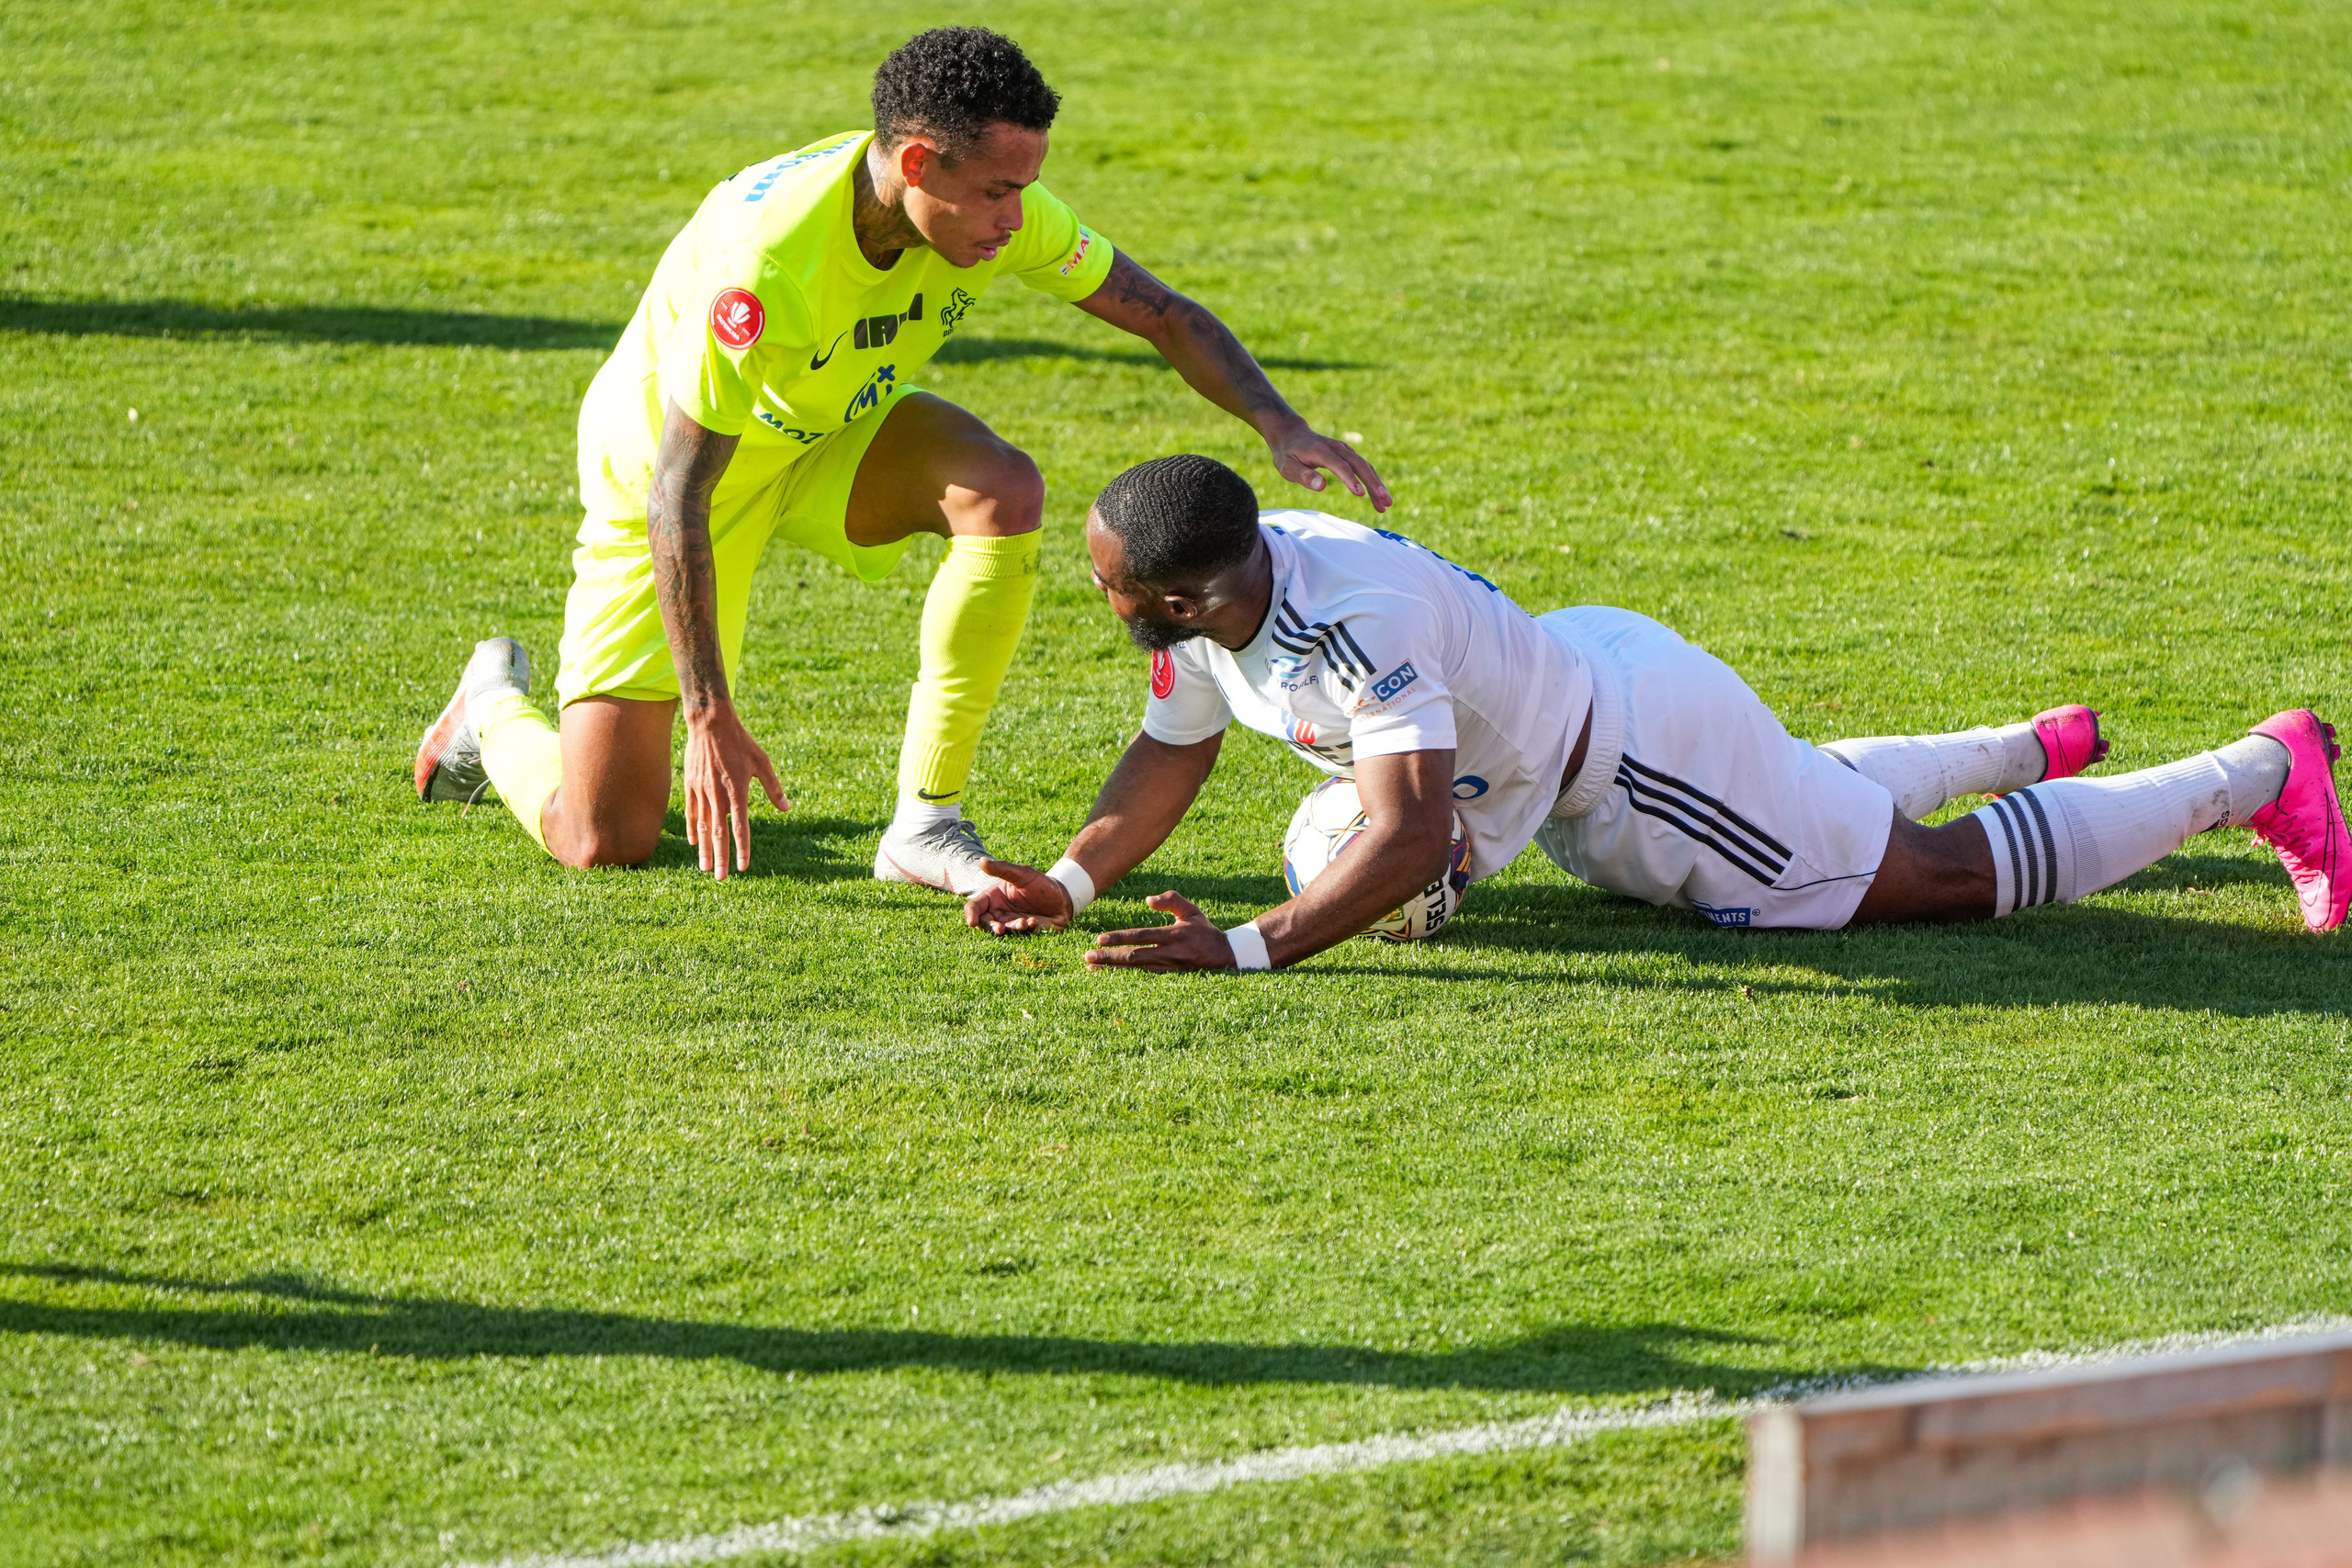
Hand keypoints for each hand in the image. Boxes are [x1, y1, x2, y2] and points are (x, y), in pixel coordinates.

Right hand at [680, 701, 787, 879]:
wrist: (710, 724)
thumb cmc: (741, 742)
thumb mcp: (762, 762)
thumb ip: (774, 788)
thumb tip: (787, 808)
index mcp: (738, 792)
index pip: (740, 828)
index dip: (742, 849)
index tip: (743, 868)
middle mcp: (718, 795)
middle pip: (718, 833)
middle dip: (720, 858)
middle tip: (721, 879)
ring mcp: (701, 791)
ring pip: (702, 826)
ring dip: (705, 849)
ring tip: (705, 868)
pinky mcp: (691, 785)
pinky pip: (691, 812)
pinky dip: (693, 829)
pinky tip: (694, 843)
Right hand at [965, 858, 1074, 934]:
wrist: (1063, 898)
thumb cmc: (1040, 883)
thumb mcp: (1022, 873)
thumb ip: (1002, 868)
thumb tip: (981, 861)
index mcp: (993, 897)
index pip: (975, 907)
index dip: (970, 915)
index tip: (972, 922)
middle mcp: (999, 912)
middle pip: (984, 923)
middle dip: (990, 928)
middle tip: (1000, 928)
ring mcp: (1010, 923)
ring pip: (1001, 931)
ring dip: (1011, 928)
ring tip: (1025, 922)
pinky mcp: (1022, 932)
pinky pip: (1018, 935)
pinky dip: (1024, 930)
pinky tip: (1034, 921)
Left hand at [1086, 891, 1237, 970]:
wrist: (1225, 957)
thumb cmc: (1205, 931)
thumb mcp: (1191, 910)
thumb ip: (1171, 900)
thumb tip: (1148, 900)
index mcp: (1174, 934)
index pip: (1141, 936)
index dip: (1120, 938)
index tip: (1099, 940)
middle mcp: (1169, 953)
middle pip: (1134, 956)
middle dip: (1109, 957)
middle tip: (1088, 957)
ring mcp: (1169, 967)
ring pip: (1136, 969)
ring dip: (1113, 969)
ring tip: (1093, 968)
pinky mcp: (1169, 977)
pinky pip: (1144, 976)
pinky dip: (1126, 976)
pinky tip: (1111, 974)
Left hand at [1266, 422, 1391, 513]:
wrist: (1291, 434)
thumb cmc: (1287, 454)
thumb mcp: (1287, 466)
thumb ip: (1303, 475)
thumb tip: (1321, 486)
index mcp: (1322, 451)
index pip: (1340, 466)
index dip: (1350, 479)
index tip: (1361, 494)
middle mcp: (1337, 448)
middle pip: (1360, 465)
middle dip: (1374, 483)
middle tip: (1385, 501)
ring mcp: (1345, 450)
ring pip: (1365, 467)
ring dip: (1377, 485)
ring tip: (1386, 505)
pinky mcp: (1348, 455)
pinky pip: (1363, 468)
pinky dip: (1373, 481)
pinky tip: (1378, 497)